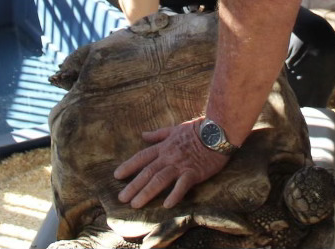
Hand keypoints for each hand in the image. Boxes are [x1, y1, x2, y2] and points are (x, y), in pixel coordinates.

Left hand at [114, 119, 229, 208]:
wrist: (218, 131)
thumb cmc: (198, 129)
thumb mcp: (175, 128)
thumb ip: (158, 134)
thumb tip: (143, 135)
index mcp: (164, 147)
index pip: (142, 157)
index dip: (129, 166)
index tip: (117, 175)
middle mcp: (169, 156)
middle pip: (147, 172)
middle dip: (133, 186)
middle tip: (121, 199)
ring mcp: (181, 165)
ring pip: (159, 179)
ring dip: (146, 192)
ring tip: (135, 204)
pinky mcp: (194, 172)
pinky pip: (182, 185)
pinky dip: (174, 194)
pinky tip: (166, 205)